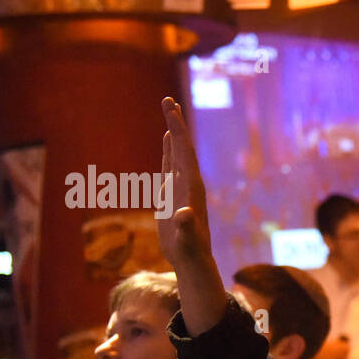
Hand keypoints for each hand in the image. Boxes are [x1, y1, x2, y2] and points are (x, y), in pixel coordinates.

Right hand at [158, 96, 211, 269]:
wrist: (192, 260)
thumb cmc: (190, 251)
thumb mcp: (186, 239)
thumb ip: (186, 226)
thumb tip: (183, 214)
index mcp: (191, 187)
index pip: (184, 152)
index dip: (177, 131)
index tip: (171, 109)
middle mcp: (188, 182)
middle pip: (181, 146)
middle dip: (175, 123)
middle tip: (168, 99)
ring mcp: (181, 186)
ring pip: (176, 152)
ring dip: (172, 131)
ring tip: (170, 109)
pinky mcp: (172, 193)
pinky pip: (170, 164)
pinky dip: (168, 149)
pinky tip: (166, 138)